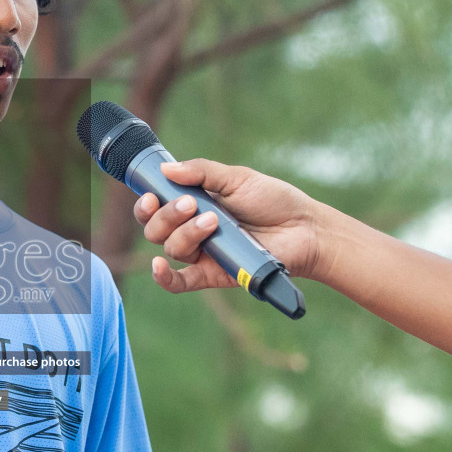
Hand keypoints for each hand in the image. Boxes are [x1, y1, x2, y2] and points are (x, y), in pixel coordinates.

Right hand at [133, 159, 320, 292]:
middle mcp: (192, 230)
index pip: (156, 207)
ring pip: (172, 248)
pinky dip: (164, 277)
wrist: (304, 229)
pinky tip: (159, 266)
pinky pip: (179, 282)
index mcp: (194, 204)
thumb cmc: (274, 201)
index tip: (152, 195)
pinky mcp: (212, 274)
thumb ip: (202, 172)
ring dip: (185, 233)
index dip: (146, 203)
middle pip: (156, 229)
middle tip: (191, 204)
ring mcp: (202, 253)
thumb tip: (166, 169)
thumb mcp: (237, 178)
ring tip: (213, 222)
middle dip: (167, 215)